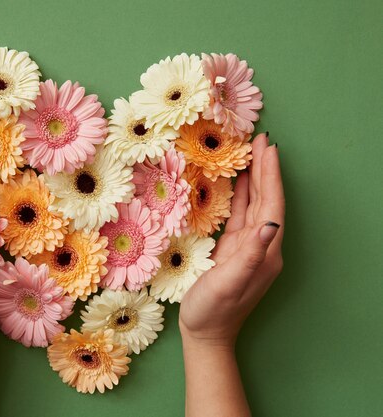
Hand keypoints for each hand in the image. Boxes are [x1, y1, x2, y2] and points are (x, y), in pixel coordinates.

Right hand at [179, 133, 283, 347]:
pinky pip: (241, 216)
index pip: (272, 206)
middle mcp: (261, 246)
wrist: (204, 332)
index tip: (268, 149)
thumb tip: (270, 225)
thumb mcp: (229, 283)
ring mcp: (248, 248)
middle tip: (261, 140)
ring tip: (252, 153)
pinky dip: (242, 196)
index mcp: (264, 252)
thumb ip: (249, 255)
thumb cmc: (213, 310)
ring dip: (256, 179)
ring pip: (255, 205)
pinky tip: (239, 183)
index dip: (271, 177)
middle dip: (266, 170)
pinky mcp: (233, 250)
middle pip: (267, 201)